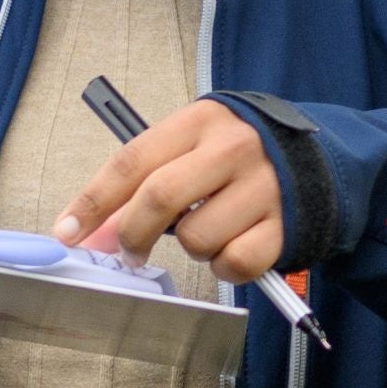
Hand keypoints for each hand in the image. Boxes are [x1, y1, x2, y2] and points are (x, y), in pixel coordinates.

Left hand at [54, 97, 286, 282]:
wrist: (319, 162)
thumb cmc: (235, 158)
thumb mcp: (190, 150)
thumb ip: (140, 185)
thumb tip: (90, 234)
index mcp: (201, 121)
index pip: (133, 160)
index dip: (93, 201)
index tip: (67, 232)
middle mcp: (234, 148)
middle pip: (160, 198)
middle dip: (133, 233)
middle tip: (129, 252)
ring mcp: (264, 186)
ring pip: (197, 239)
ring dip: (192, 249)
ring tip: (210, 231)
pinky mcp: (285, 225)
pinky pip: (234, 263)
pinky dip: (224, 266)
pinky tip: (234, 245)